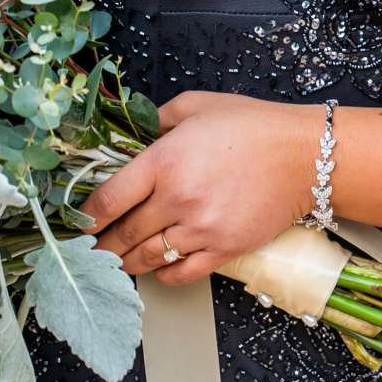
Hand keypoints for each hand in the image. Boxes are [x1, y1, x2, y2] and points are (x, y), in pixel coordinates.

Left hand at [80, 92, 317, 288]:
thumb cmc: (253, 127)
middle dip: (101, 245)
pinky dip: (162, 275)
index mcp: (166, 161)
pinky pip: (180, 274)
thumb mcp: (197, 106)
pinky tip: (156, 268)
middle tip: (89, 249)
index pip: (108, 200)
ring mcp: (201, 229)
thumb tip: (130, 136)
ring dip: (125, 263)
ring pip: (146, 258)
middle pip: (122, 235)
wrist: (304, 155)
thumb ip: (156, 120)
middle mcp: (178, 199)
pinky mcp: (224, 249)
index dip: (86, 217)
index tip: (77, 224)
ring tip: (116, 261)